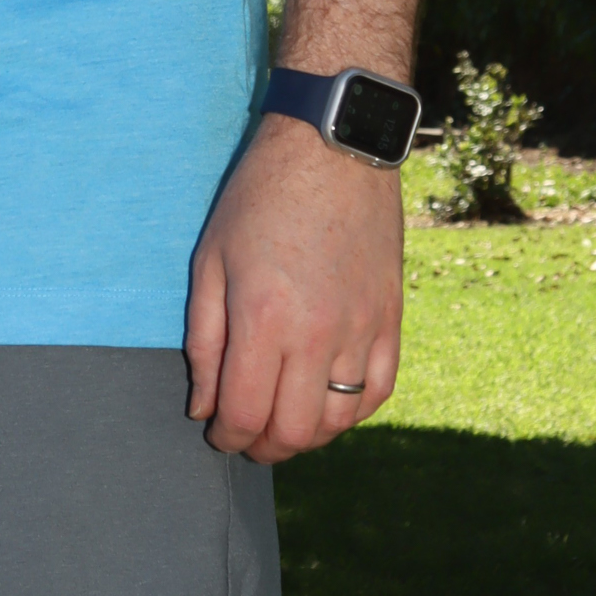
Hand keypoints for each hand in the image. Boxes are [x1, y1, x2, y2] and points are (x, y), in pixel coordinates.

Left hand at [184, 114, 402, 462]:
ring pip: (340, 421)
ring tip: (283, 423)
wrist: (332, 150)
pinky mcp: (391, 320)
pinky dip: (352, 412)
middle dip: (264, 446)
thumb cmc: (259, 198)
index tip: (215, 433)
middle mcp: (318, 335)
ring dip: (308, 436)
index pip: (246, 414)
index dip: (226, 438)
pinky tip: (328, 403)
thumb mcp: (211, 260)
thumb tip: (204, 407)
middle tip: (246, 437)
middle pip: (295, 431)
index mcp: (264, 319)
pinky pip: (379, 391)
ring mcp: (362, 329)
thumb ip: (204, 340)